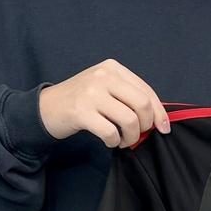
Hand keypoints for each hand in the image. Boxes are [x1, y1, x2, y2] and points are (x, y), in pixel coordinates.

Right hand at [39, 59, 169, 146]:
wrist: (45, 108)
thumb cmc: (81, 101)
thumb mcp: (105, 88)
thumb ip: (128, 95)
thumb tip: (158, 117)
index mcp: (113, 68)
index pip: (146, 90)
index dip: (159, 112)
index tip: (164, 128)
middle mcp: (103, 76)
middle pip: (142, 104)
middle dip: (145, 125)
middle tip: (137, 134)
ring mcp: (91, 93)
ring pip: (129, 120)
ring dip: (130, 137)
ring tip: (123, 141)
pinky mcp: (81, 111)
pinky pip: (111, 132)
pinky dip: (114, 142)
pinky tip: (110, 141)